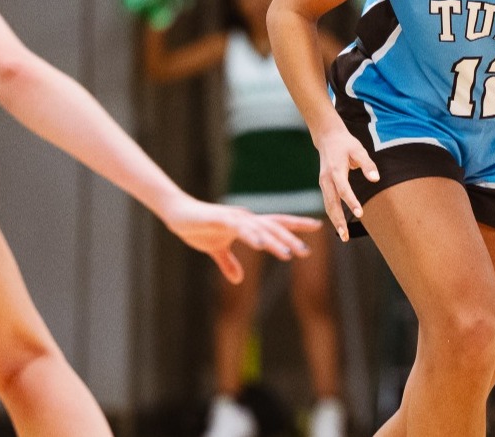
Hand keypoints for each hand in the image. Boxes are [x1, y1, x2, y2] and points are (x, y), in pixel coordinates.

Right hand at [160, 197, 321, 283]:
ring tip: (290, 253)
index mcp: (247, 224)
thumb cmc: (197, 228)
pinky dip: (251, 236)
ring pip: (260, 230)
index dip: (297, 224)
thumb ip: (228, 263)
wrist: (177, 214)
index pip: (277, 223)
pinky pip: (240, 229)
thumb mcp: (215, 250)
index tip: (317, 226)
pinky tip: (261, 244)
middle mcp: (245, 218)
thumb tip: (238, 279)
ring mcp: (235, 218)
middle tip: (306, 252)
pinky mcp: (221, 220)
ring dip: (275, 242)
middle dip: (291, 239)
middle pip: (274, 228)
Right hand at [315, 127, 378, 241]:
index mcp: (336, 170)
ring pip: (328, 205)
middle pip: (331, 203)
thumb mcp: (359, 150)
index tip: (360, 214)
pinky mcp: (324, 185)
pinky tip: (339, 225)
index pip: (344, 189)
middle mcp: (327, 179)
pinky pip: (328, 202)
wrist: (327, 137)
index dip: (352, 202)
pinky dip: (333, 214)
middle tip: (345, 236)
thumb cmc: (346, 144)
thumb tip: (375, 179)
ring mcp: (323, 183)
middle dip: (338, 220)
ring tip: (343, 236)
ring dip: (335, 221)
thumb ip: (367, 165)